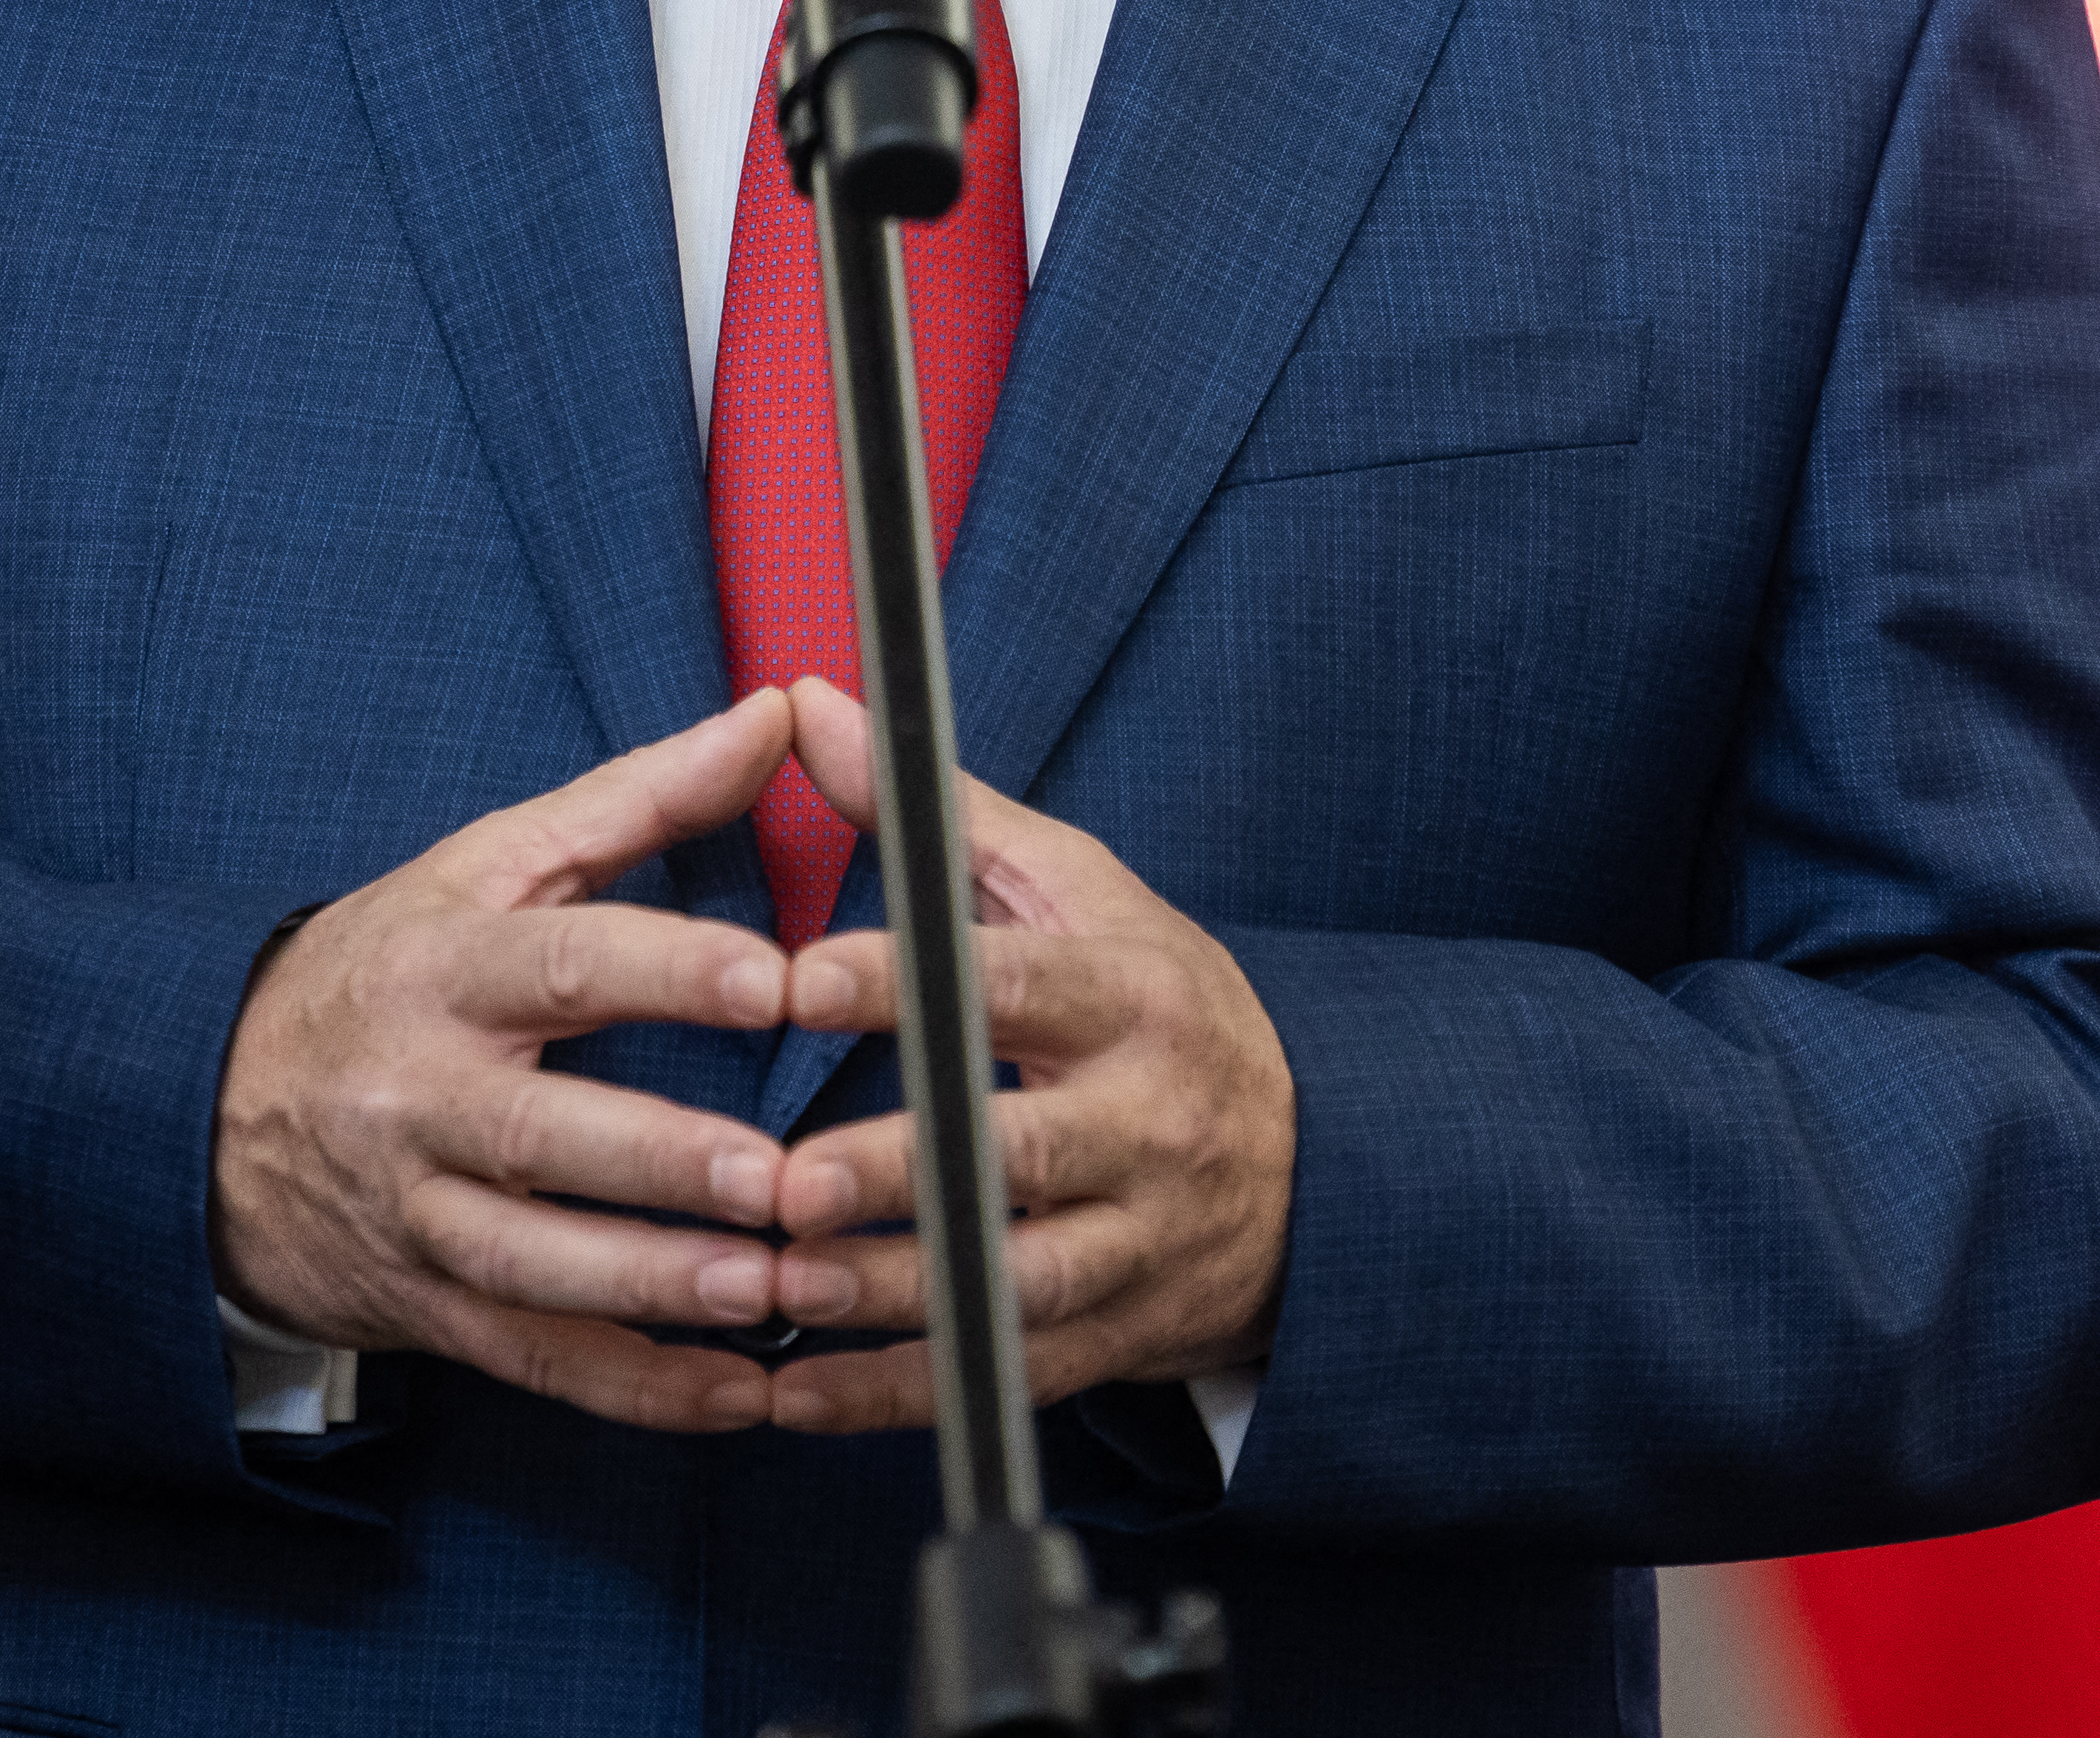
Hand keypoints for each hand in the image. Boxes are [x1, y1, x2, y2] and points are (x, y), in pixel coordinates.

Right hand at [210, 687, 804, 1430]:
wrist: (200, 1106)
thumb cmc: (387, 966)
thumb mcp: (490, 865)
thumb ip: (643, 796)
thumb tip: (779, 713)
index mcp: (445, 969)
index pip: (560, 964)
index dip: (668, 972)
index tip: (774, 982)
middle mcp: (419, 1095)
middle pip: (542, 1134)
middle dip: (662, 1161)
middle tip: (778, 1177)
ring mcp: (414, 1212)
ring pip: (532, 1265)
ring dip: (653, 1288)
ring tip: (770, 1292)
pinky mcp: (424, 1306)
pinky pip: (532, 1359)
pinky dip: (635, 1387)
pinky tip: (734, 1395)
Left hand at [754, 677, 1295, 1431]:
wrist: (1318, 1162)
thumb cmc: (1155, 1006)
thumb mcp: (1076, 892)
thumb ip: (937, 815)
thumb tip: (806, 703)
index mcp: (1132, 995)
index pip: (1018, 984)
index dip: (910, 984)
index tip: (799, 982)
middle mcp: (1148, 1120)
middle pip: (1024, 1151)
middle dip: (902, 1172)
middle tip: (783, 1184)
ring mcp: (1143, 1240)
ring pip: (1018, 1281)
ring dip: (894, 1295)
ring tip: (780, 1289)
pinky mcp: (1121, 1338)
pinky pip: (1003, 1375)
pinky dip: (896, 1395)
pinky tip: (793, 1395)